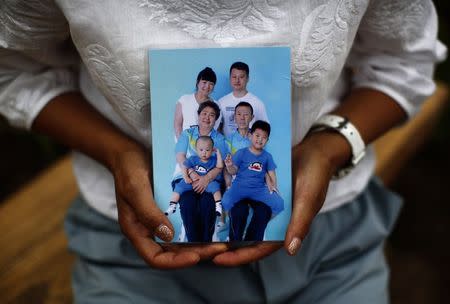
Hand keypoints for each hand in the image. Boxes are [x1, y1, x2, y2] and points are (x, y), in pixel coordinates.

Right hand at [113, 147, 226, 268]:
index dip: (175, 262)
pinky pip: (182, 225)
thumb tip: (168, 235)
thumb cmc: (128, 170)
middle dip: (195, 253)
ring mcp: (157, 221)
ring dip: (198, 244)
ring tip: (220, 242)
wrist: (128, 153)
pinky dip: (196, 228)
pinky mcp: (166, 211)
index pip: (155, 258)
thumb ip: (149, 213)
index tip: (196, 257)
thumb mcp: (136, 189)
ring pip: (179, 241)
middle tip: (218, 249)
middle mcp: (147, 230)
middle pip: (172, 252)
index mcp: (136, 230)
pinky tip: (212, 226)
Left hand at [214, 131, 348, 265]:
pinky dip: (231, 202)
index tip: (217, 259)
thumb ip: (299, 224)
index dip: (239, 256)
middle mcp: (273, 219)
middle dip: (226, 244)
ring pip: (243, 218)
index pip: (260, 248)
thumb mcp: (308, 199)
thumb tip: (291, 250)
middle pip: (247, 237)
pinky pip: (244, 199)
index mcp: (286, 227)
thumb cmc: (316, 175)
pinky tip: (213, 202)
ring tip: (201, 229)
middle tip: (202, 247)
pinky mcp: (260, 190)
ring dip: (225, 224)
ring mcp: (265, 204)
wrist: (315, 150)